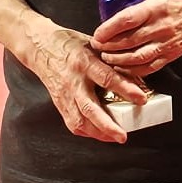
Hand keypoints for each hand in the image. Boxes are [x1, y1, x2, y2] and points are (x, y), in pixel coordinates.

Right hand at [23, 19, 148, 143]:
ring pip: (79, 120)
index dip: (126, 89)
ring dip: (98, 133)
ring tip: (115, 138)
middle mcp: (73, 82)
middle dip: (108, 125)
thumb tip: (136, 76)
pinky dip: (87, 131)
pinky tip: (99, 134)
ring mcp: (64, 95)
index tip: (142, 99)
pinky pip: (72, 122)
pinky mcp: (59, 103)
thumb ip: (114, 60)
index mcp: (84, 63)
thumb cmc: (71, 44)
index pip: (107, 79)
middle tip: (123, 135)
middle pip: (90, 108)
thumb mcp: (95, 45)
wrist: (39, 47)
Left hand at [92, 0, 181, 76]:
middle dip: (108, 47)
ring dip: (119, 60)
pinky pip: (151, 66)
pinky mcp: (174, 53)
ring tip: (108, 58)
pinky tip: (124, 68)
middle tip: (98, 47)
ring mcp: (168, 42)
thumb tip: (118, 3)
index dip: (108, 29)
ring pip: (137, 57)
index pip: (126, 20)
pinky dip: (135, 70)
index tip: (97, 34)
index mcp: (157, 7)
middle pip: (128, 41)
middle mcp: (162, 26)